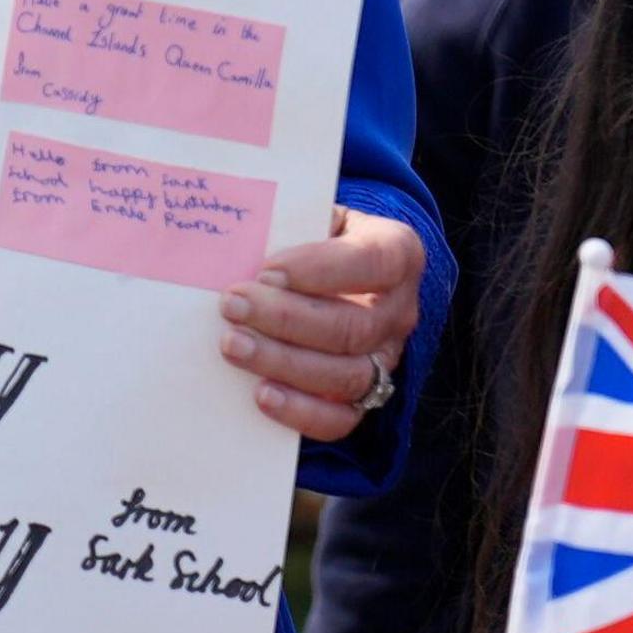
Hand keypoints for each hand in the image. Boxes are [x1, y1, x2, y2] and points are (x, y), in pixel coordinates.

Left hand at [223, 207, 422, 444]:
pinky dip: (301, 412)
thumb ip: (291, 222)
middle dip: (285, 319)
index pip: (371, 262)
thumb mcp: (314, 214)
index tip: (266, 269)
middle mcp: (401, 310)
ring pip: (346, 375)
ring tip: (232, 345)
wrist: (337, 274)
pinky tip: (261, 394)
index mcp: (397, 251)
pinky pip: (342, 418)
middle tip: (232, 305)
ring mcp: (387, 358)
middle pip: (352, 326)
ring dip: (284, 363)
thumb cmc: (317, 237)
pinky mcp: (367, 396)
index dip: (319, 269)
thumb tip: (242, 241)